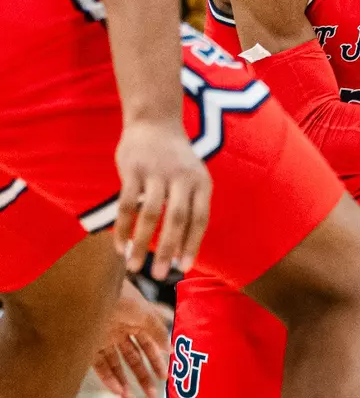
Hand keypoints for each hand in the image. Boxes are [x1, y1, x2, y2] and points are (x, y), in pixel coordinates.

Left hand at [93, 280, 169, 397]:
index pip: (149, 346)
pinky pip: (100, 367)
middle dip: (143, 378)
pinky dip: (108, 380)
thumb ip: (158, 332)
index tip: (165, 377)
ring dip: (125, 384)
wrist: (92, 291)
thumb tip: (170, 348)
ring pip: (117, 367)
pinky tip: (118, 391)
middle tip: (153, 396)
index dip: (157, 362)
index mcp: (135, 322)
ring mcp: (103, 340)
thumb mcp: (146, 314)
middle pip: (134, 359)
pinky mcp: (88, 347)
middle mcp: (120, 332)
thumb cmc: (122, 297)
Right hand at [113, 119, 212, 273]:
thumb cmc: (176, 160)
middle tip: (160, 275)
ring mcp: (157, 173)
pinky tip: (120, 246)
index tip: (184, 269)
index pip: (200, 220)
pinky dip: (122, 228)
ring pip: (150, 215)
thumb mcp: (194, 178)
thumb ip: (191, 207)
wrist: (155, 122)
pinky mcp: (133, 170)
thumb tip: (182, 248)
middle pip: (177, 220)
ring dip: (141, 243)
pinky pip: (127, 204)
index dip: (192, 245)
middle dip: (168, 250)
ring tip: (134, 266)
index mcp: (202, 183)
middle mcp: (183, 178)